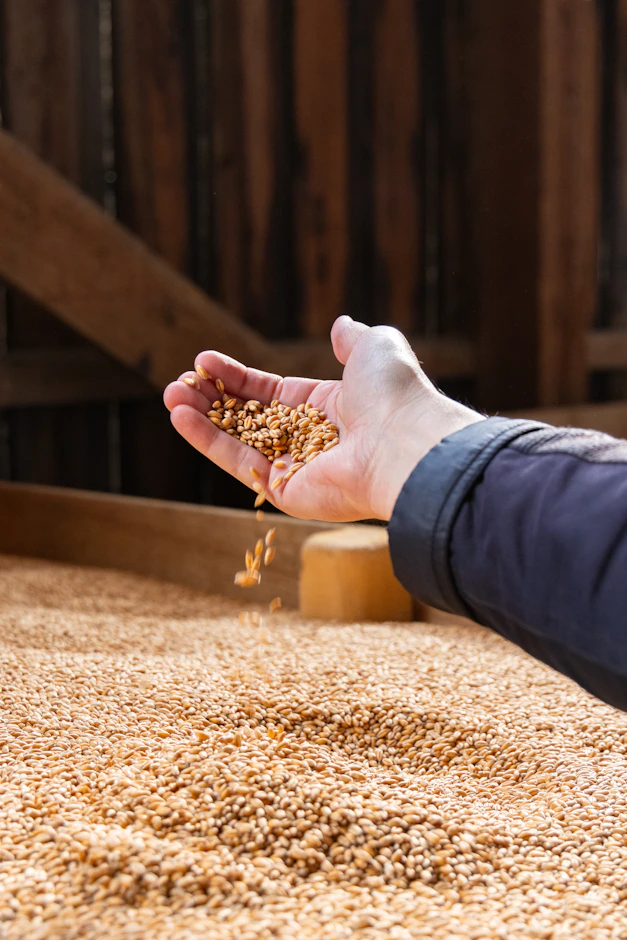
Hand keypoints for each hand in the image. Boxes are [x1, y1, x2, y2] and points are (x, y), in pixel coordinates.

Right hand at [163, 317, 483, 521]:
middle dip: (212, 399)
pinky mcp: (285, 493)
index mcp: (330, 408)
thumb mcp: (374, 348)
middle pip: (250, 418)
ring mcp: (297, 469)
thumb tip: (342, 323)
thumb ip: (352, 338)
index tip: (204, 361)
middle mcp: (311, 440)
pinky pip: (239, 463)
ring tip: (170, 395)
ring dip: (202, 418)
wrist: (404, 442)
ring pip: (239, 441)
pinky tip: (180, 417)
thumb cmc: (392, 394)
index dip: (237, 377)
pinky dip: (208, 441)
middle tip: (178, 381)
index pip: (272, 392)